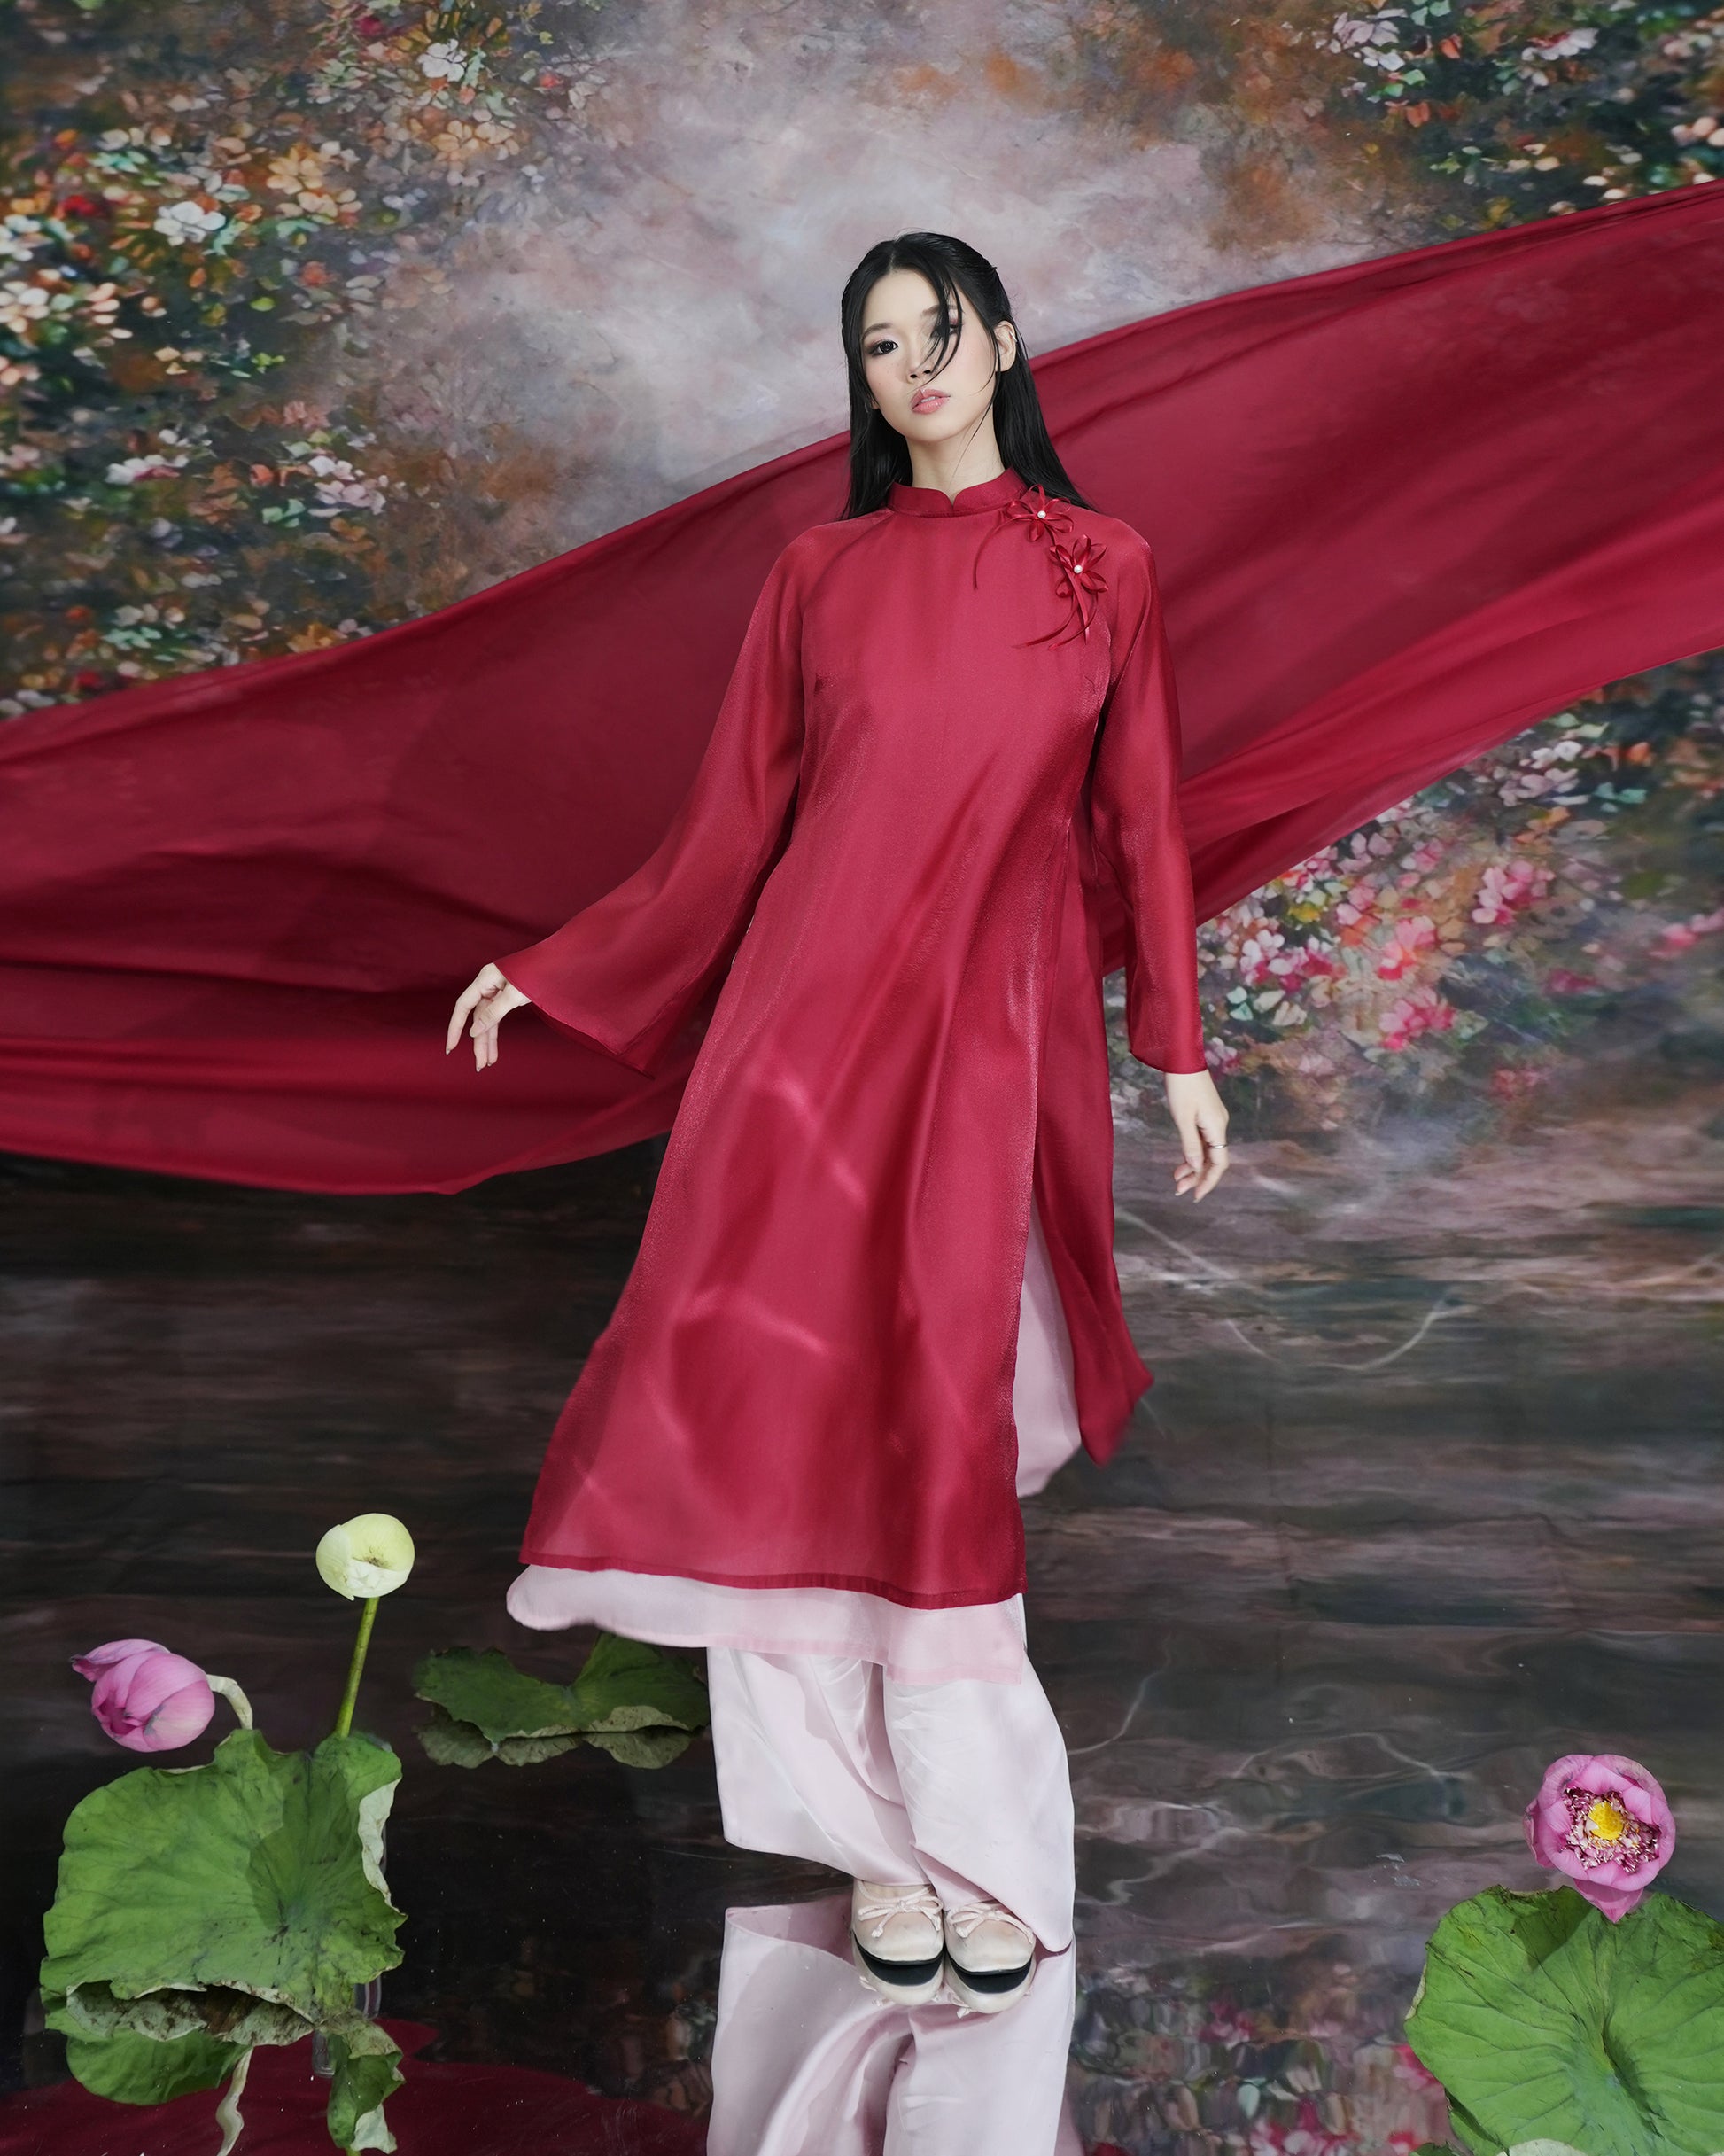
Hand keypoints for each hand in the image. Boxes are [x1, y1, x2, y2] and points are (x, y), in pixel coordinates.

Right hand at [445, 963, 530, 1071]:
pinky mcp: (506, 997)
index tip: (452, 1046)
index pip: (464, 1006)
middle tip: (479, 1064)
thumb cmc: (537, 972)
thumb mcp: (515, 994)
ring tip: (487, 1063)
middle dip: (479, 1042)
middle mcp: (488, 985)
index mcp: (485, 979)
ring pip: (487, 1021)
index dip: (456, 1027)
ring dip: (487, 1042)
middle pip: (477, 1018)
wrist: (557, 962)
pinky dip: (495, 1033)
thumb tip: (475, 1031)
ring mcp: (497, 991)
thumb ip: (494, 1012)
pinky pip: (497, 1018)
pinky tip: (494, 1049)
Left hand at [1164, 1067, 1229, 1201]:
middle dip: (1197, 1177)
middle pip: (1213, 1160)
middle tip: (1178, 1190)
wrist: (1183, 1058)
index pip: (1219, 1163)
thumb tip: (1196, 1167)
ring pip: (1207, 1151)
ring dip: (1193, 1167)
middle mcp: (1219, 1126)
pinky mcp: (1206, 1116)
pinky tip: (1181, 1162)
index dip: (1209, 1181)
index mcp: (1217, 1128)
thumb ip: (1190, 1144)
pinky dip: (1192, 1153)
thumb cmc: (1181, 1086)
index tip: (1196, 1195)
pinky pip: (1203, 1141)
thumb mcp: (1182, 1118)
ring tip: (1176, 1179)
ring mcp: (1213, 1121)